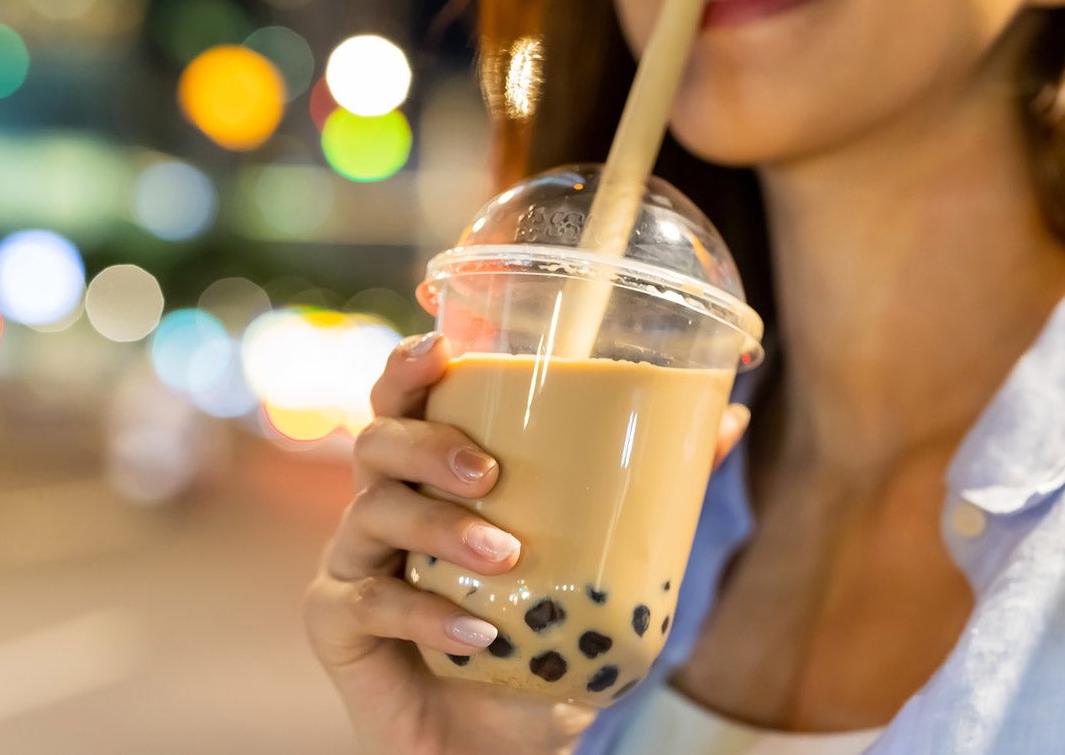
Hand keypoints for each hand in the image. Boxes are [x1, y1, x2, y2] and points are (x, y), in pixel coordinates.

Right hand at [303, 334, 752, 753]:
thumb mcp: (603, 566)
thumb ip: (650, 496)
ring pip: (372, 511)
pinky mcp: (336, 624)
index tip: (443, 348)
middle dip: (429, 445)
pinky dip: (425, 616)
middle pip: (378, 442)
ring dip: (441, 528)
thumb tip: (728, 419)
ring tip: (505, 556)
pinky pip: (367, 602)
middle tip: (489, 473)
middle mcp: (385, 506)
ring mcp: (355, 562)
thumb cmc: (541, 646)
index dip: (409, 367)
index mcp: (434, 477)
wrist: (499, 748)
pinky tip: (476, 635)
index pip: (405, 402)